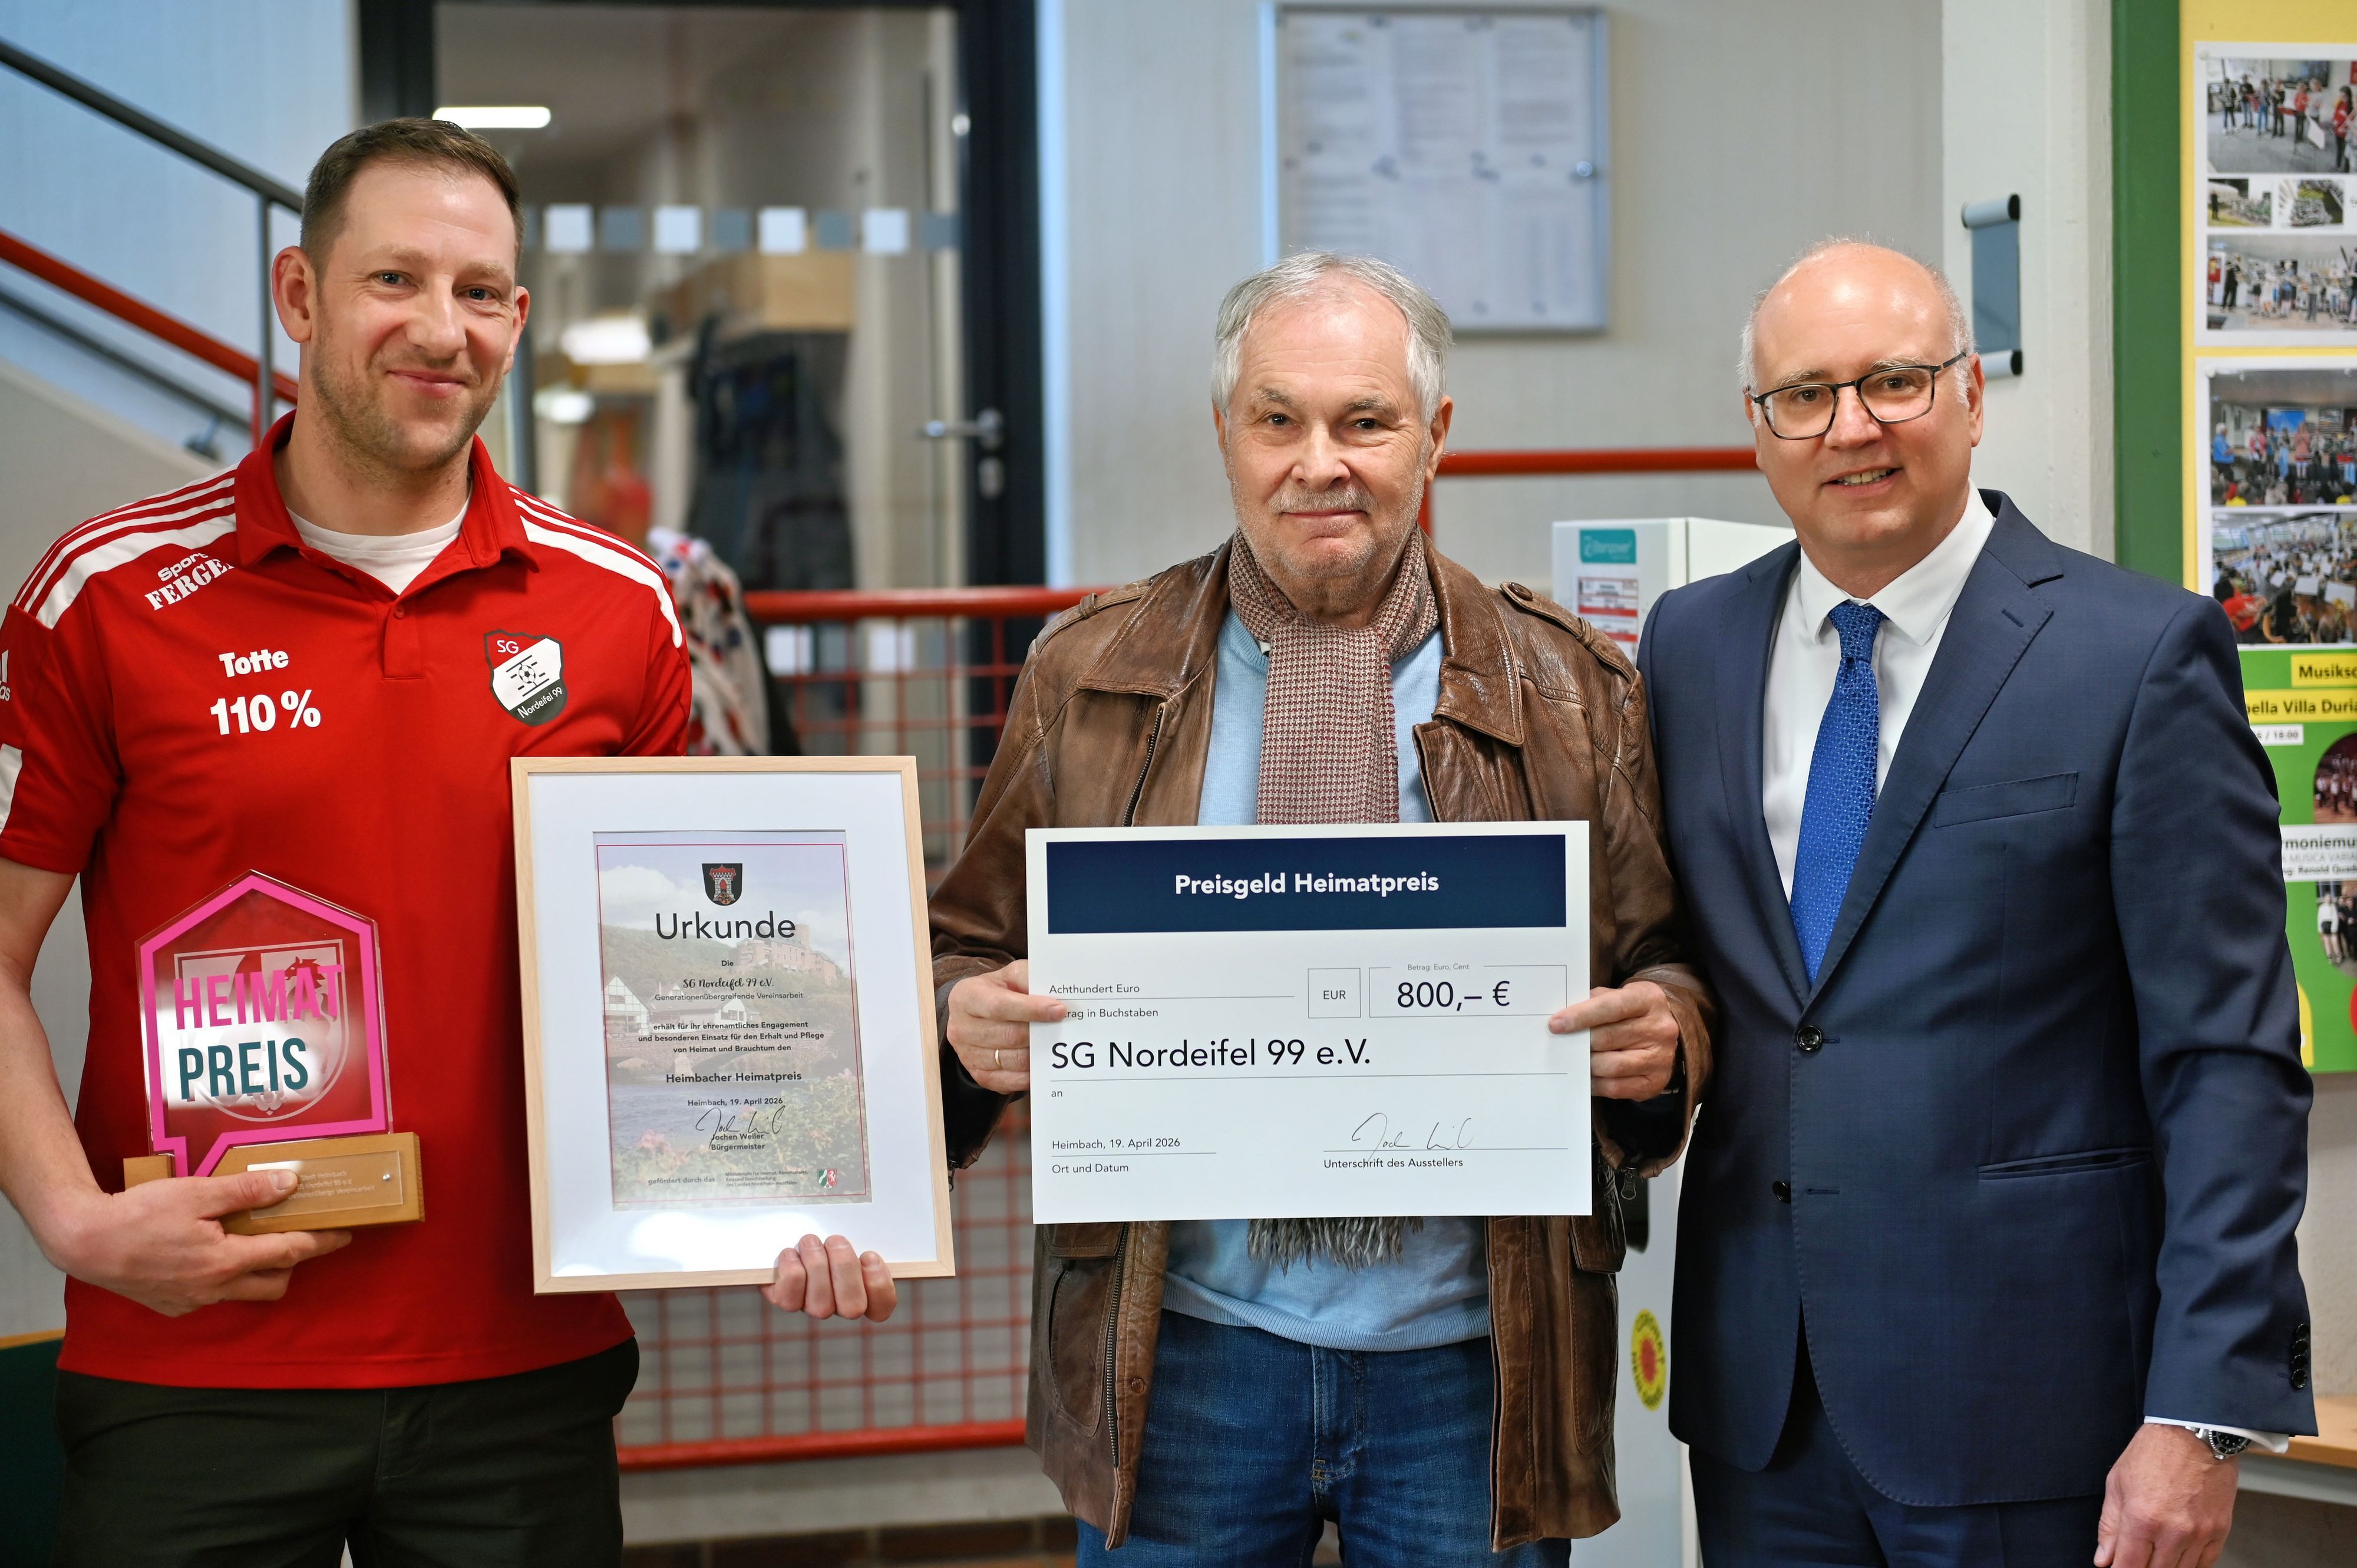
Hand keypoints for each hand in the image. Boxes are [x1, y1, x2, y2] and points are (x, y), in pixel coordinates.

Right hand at [47, 1169, 350, 1316]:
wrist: (85, 1242)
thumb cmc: (138, 1214)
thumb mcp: (197, 1193)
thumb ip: (246, 1191)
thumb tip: (289, 1184)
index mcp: (225, 1261)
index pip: (289, 1252)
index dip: (321, 1242)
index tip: (344, 1234)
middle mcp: (213, 1289)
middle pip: (274, 1283)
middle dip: (295, 1263)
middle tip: (302, 1236)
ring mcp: (192, 1301)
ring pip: (244, 1293)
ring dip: (260, 1272)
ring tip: (259, 1242)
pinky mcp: (173, 1305)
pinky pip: (214, 1297)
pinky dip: (226, 1278)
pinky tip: (216, 1255)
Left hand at [762, 1234, 896, 1322]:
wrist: (789, 1232)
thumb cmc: (828, 1229)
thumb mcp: (850, 1227)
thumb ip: (865, 1232)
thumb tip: (886, 1213)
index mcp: (863, 1288)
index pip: (882, 1308)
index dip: (879, 1286)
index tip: (869, 1255)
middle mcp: (839, 1304)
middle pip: (853, 1307)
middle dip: (844, 1269)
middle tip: (836, 1240)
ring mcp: (813, 1305)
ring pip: (821, 1305)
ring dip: (816, 1267)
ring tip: (811, 1241)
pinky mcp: (787, 1299)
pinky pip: (790, 1300)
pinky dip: (791, 1273)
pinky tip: (791, 1253)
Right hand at [946, 960, 1063, 1093]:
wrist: (975, 1013)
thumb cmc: (998, 992)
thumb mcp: (1009, 975)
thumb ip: (1028, 978)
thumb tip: (1053, 995)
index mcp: (967, 997)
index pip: (1000, 1006)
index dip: (1031, 1010)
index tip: (1058, 1010)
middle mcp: (961, 1028)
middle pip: (1009, 1036)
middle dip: (1039, 1033)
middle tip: (1061, 1028)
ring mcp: (967, 1054)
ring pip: (1012, 1060)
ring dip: (1037, 1053)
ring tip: (1053, 1043)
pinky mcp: (977, 1074)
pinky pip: (1009, 1080)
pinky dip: (1029, 1074)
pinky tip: (1042, 1063)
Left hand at [1551, 980, 1680, 1100]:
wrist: (1662, 1031)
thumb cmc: (1630, 1012)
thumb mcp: (1617, 995)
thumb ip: (1593, 1002)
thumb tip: (1562, 1020)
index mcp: (1648, 1000)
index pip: (1612, 1007)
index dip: (1581, 1016)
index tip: (1556, 1024)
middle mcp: (1659, 1028)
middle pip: (1608, 1038)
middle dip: (1580, 1043)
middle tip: (1561, 1044)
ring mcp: (1661, 1057)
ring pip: (1612, 1065)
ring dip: (1587, 1064)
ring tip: (1574, 1059)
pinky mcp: (1655, 1081)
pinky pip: (1616, 1088)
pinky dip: (1596, 1083)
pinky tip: (1586, 1075)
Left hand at [2094, 1424, 2238, 1567]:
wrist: (2194, 1433)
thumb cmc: (2152, 1452)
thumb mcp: (2117, 1483)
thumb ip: (2110, 1526)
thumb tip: (2104, 1559)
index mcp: (2141, 1519)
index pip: (2129, 1567)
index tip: (2116, 1567)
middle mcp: (2173, 1532)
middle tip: (2136, 1557)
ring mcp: (2200, 1534)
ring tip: (2155, 1555)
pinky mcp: (2220, 1531)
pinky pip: (2206, 1564)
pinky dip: (2190, 1565)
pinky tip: (2178, 1557)